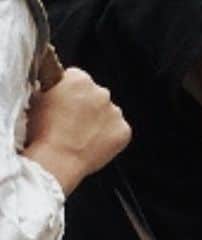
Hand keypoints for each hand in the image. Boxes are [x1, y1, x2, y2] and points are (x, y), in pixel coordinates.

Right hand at [24, 67, 129, 192]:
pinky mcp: (124, 131)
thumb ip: (51, 88)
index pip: (76, 78)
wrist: (58, 159)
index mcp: (79, 79)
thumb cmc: (43, 131)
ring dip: (99, 120)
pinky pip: (118, 130)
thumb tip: (54, 88)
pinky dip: (109, 136)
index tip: (64, 101)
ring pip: (108, 112)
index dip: (68, 91)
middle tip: (72, 120)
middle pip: (95, 95)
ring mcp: (115, 112)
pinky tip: (94, 143)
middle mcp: (101, 92)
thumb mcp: (37, 99)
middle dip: (86, 104)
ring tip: (81, 134)